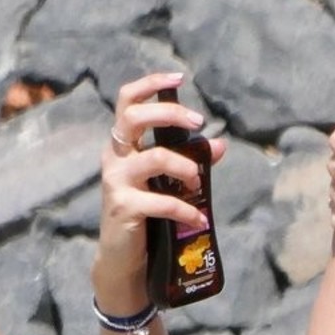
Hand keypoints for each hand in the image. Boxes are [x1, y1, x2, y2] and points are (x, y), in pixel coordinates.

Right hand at [94, 72, 226, 303]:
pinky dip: (186, 209)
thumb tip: (220, 143)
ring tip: (198, 183)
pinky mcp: (123, 207)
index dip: (150, 84)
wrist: (123, 257)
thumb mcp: (167, 181)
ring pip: (154, 158)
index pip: (127, 101)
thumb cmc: (146, 212)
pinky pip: (161, 201)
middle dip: (170, 113)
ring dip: (186, 167)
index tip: (179, 77)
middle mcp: (115, 157)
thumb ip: (191, 160)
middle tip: (199, 122)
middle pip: (134, 117)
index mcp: (123, 145)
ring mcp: (116, 181)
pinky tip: (199, 218)